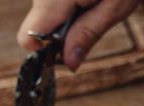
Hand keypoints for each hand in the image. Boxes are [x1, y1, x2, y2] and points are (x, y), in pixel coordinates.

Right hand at [18, 0, 141, 70]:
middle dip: (63, 25)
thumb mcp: (115, 6)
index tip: (70, 44)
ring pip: (44, 6)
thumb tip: (69, 62)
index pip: (29, 36)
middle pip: (37, 20)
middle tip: (93, 9)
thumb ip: (88, 33)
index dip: (48, 48)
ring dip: (67, 8)